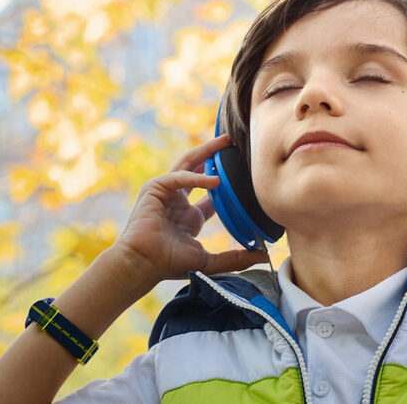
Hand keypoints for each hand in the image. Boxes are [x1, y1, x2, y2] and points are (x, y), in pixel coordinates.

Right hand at [112, 134, 269, 282]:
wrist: (143, 264)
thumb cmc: (169, 264)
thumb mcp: (209, 261)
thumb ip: (235, 258)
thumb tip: (264, 258)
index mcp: (190, 216)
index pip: (212, 194)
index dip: (228, 183)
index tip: (247, 174)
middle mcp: (178, 201)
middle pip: (200, 170)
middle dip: (216, 156)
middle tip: (235, 144)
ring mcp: (166, 192)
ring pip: (188, 164)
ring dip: (206, 152)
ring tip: (225, 142)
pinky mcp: (155, 188)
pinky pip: (178, 176)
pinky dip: (196, 176)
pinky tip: (214, 180)